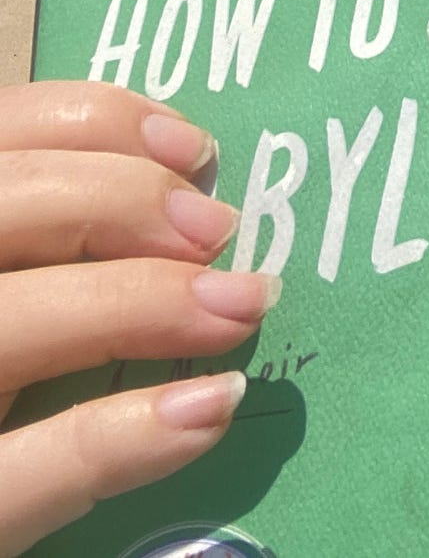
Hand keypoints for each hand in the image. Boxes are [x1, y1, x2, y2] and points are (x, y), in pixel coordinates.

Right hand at [0, 81, 277, 556]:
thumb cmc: (11, 357)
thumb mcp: (22, 268)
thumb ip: (65, 228)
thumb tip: (190, 192)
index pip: (3, 133)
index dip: (99, 123)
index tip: (195, 150)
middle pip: (8, 206)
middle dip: (128, 201)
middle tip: (220, 228)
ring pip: (10, 323)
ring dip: (141, 303)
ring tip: (239, 307)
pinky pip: (23, 472)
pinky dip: (123, 436)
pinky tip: (208, 409)